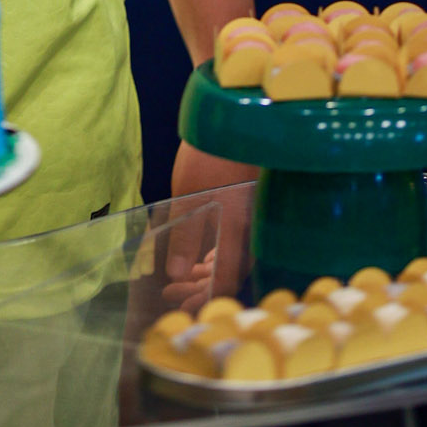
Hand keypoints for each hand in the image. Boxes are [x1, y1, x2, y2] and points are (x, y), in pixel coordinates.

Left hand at [163, 139, 255, 307]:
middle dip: (200, 289)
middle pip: (229, 274)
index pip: (224, 281)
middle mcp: (252, 233)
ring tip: (179, 281)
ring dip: (206, 274)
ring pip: (233, 261)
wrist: (237, 117)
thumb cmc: (210, 154)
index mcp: (238, 232)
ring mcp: (254, 222)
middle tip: (172, 295)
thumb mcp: (188, 194)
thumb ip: (185, 237)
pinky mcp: (252, 211)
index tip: (182, 309)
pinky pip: (237, 246)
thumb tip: (176, 275)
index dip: (203, 299)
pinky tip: (199, 260)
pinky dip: (217, 257)